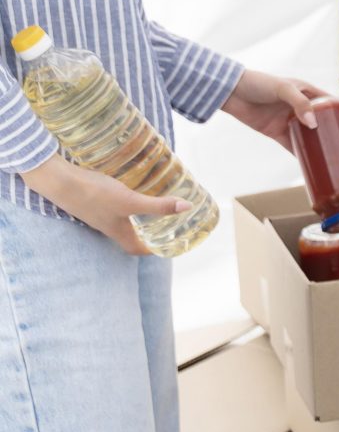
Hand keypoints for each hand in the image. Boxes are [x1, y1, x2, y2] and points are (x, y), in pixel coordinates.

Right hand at [21, 152, 183, 254]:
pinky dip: (125, 203)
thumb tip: (187, 208)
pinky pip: (113, 207)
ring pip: (122, 220)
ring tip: (154, 205)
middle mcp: (108, 226)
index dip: (153, 249)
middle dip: (148, 232)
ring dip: (138, 217)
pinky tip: (131, 189)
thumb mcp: (130, 201)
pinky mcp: (92, 201)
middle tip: (166, 223)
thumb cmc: (94, 195)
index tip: (168, 244)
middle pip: (131, 235)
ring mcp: (98, 214)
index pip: (138, 249)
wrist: (59, 181)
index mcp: (118, 232)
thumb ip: (158, 206)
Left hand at [222, 70, 328, 150]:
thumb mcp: (283, 89)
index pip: (329, 102)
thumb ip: (299, 104)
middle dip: (331, 132)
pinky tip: (309, 163)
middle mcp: (300, 107)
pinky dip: (299, 153)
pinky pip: (291, 144)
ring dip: (317, 144)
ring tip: (330, 157)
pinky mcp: (276, 131)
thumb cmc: (258, 84)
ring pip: (308, 135)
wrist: (231, 93)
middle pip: (321, 121)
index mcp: (306, 92)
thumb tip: (313, 124)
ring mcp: (288, 120)